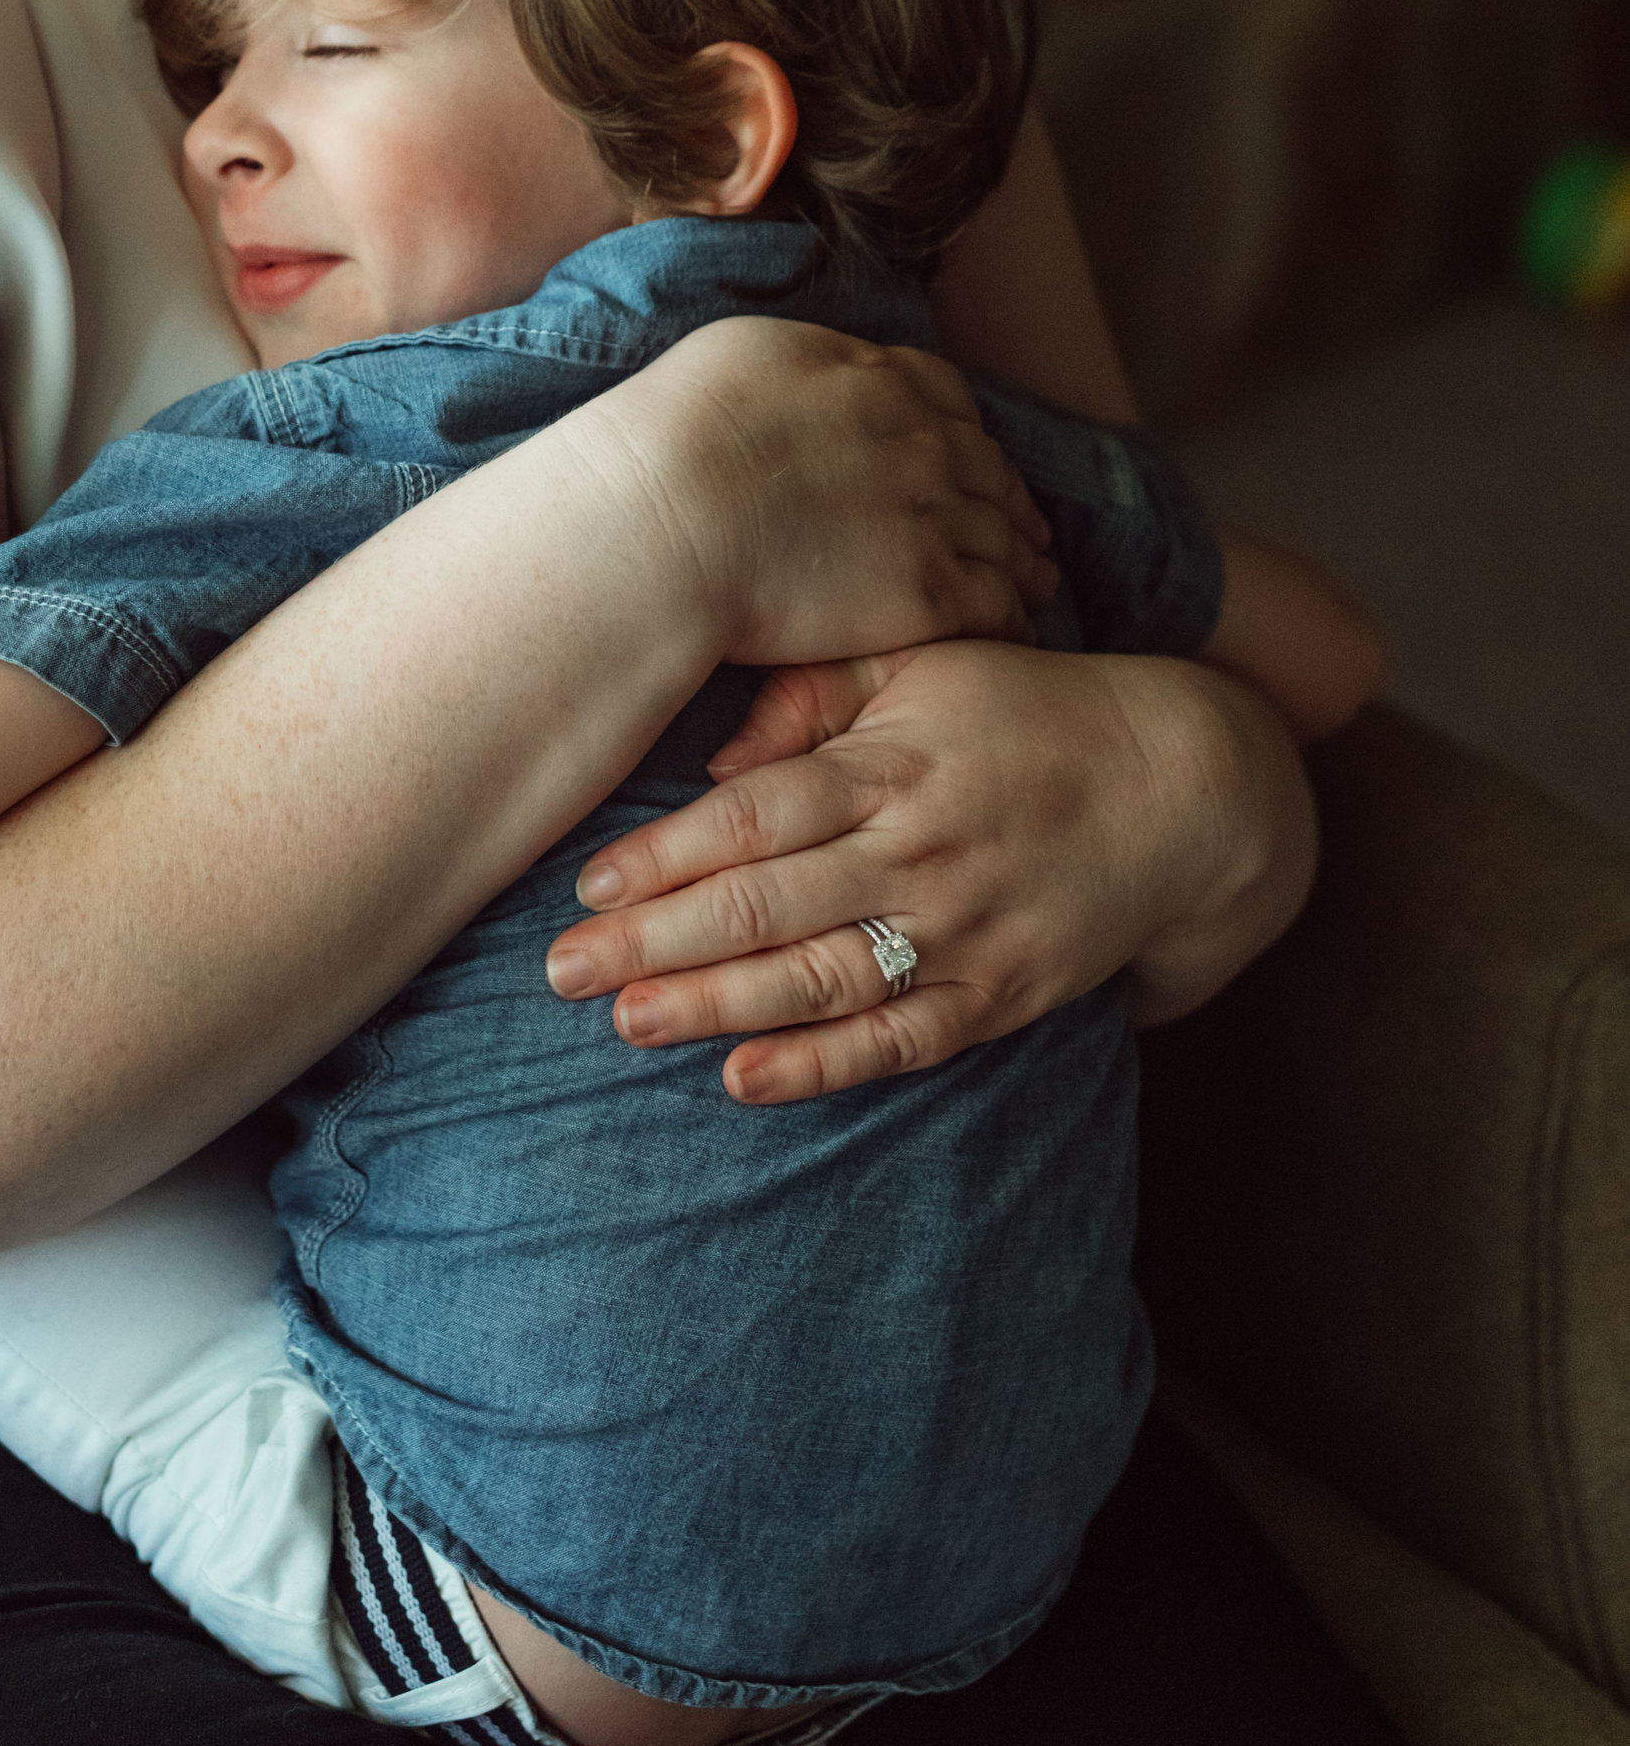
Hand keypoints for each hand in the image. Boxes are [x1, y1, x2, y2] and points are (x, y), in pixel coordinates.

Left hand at [543, 638, 1314, 1099]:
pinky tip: (743, 1081)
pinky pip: (899, 1041)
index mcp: (893, 765)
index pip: (756, 816)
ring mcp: (963, 931)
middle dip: (656, 941)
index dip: (667, 854)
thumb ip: (816, 692)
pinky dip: (820, 1067)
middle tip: (562, 972)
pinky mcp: (1000, 995)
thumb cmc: (1028, 713)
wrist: (1184, 788)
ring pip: (819, 979)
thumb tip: (717, 755)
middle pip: (767, 904)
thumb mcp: (927, 664)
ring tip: (627, 1022)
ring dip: (716, 1007)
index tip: (588, 885)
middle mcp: (921, 852)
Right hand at [637, 317, 1058, 664]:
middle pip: (986, 466)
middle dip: (1008, 496)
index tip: (965, 454)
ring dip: (1025, 559)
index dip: (961, 430)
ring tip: (1038, 584)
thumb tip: (802, 380)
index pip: (944, 396)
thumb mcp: (737, 358)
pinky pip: (996, 603)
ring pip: (1005, 536)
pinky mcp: (929, 590)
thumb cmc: (667, 441)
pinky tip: (1016, 632)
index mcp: (872, 377)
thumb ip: (795, 369)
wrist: (665, 519)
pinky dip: (1014, 617)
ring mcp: (932, 512)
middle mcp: (918, 436)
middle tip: (1026, 527)